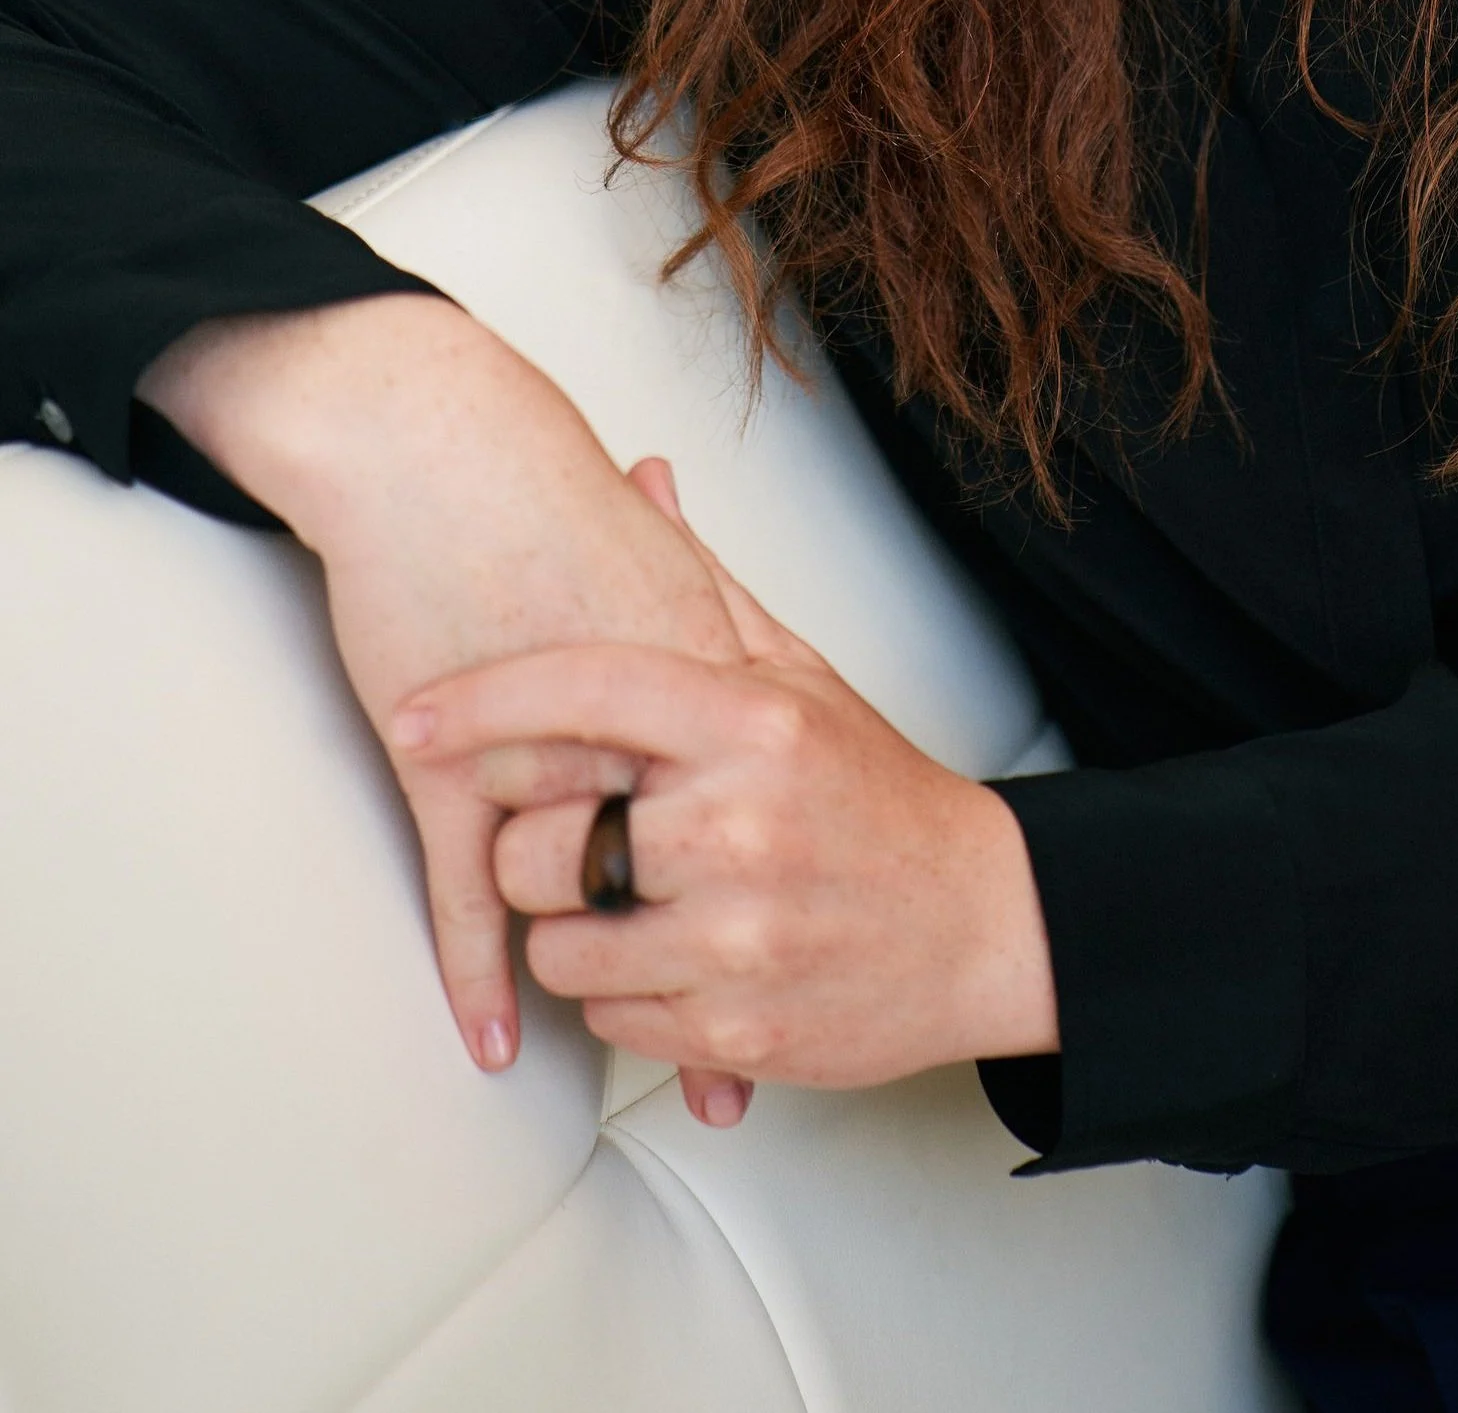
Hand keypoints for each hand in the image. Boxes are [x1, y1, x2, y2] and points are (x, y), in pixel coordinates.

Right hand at [138, 296, 756, 1122]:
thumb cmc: (536, 493)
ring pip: (591, 900)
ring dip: (633, 992)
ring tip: (692, 1073)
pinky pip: (467, 890)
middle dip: (745, 959)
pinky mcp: (450, 761)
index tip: (852, 945)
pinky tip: (499, 1041)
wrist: (437, 446)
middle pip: (699, 868)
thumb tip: (747, 640)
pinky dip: (484, 972)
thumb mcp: (647, 554)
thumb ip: (705, 595)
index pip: (763, 800)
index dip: (804, 878)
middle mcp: (635, 717)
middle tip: (787, 1037)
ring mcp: (539, 747)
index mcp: (695, 665)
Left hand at [391, 462, 1059, 1093]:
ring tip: (627, 902)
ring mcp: (738, 935)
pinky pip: (609, 1019)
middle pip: (539, 843)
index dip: (480, 703)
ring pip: (558, 945)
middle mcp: (741, 824)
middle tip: (563, 839)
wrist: (984, 923)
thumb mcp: (800, 676)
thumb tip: (642, 481)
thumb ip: (702, 587)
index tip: (418, 716)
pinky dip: (622, 995)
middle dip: (527, 847)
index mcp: (753, 721)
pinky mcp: (736, 1030)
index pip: (583, 692)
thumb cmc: (878, 796)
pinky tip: (674, 956)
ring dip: (570, 931)